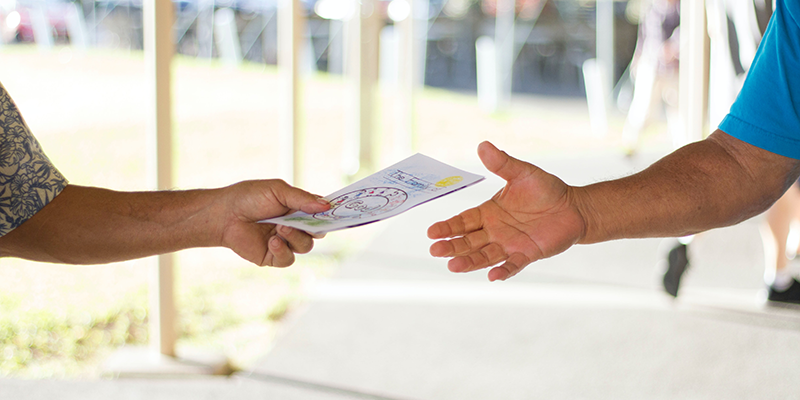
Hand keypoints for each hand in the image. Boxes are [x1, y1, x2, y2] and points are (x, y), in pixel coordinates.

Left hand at [219, 180, 329, 266]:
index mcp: (298, 209)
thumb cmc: (249, 197)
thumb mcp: (278, 191)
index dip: (330, 215)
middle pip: (318, 233)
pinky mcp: (273, 256)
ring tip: (280, 228)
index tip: (334, 213)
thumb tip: (326, 205)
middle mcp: (294, 226)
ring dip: (296, 237)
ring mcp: (284, 242)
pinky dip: (283, 250)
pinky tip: (272, 241)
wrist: (224, 214)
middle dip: (315, 228)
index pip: (322, 214)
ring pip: (305, 247)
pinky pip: (288, 259)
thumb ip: (302, 199)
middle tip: (307, 222)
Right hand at [428, 142, 585, 280]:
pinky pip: (512, 264)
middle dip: (452, 246)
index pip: (463, 221)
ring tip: (453, 266)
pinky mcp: (527, 254)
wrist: (573, 207)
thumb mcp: (522, 173)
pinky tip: (492, 276)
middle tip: (435, 251)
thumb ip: (502, 163)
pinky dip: (503, 271)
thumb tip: (483, 146)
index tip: (431, 232)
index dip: (447, 227)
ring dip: (469, 262)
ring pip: (484, 256)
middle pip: (468, 242)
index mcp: (488, 212)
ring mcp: (509, 244)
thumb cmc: (545, 190)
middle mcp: (494, 231)